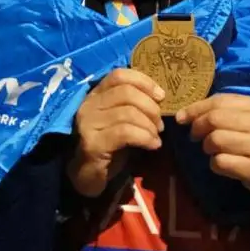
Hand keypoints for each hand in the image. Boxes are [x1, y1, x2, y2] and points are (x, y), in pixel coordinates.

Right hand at [67, 68, 164, 197]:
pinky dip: (145, 138)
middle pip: (126, 93)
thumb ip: (133, 105)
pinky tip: (153, 145)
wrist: (88, 175)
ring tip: (156, 137)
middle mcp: (88, 105)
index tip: (161, 96)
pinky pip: (125, 133)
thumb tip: (160, 98)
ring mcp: (88, 124)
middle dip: (150, 107)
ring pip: (127, 113)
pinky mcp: (92, 144)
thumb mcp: (122, 120)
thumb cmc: (110, 145)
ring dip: (149, 126)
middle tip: (160, 124)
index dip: (144, 82)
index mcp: (96, 95)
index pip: (119, 75)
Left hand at [176, 94, 249, 195]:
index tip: (182, 117)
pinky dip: (215, 164)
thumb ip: (231, 110)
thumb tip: (189, 113)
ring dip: (207, 147)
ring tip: (213, 150)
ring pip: (216, 140)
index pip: (222, 100)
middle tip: (195, 135)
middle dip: (198, 127)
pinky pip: (221, 162)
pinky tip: (222, 164)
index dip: (197, 108)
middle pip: (216, 119)